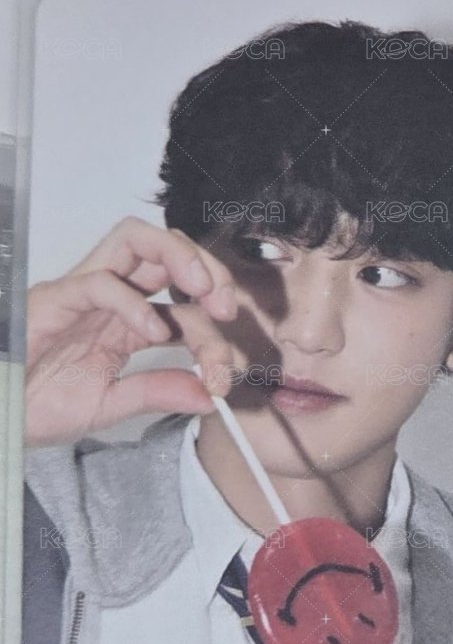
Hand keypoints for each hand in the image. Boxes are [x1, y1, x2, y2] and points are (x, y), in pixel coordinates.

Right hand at [25, 216, 238, 447]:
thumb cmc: (35, 403)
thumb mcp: (111, 404)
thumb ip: (157, 393)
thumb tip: (208, 396)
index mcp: (126, 319)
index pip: (183, 304)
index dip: (213, 333)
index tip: (225, 373)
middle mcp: (109, 296)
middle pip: (165, 249)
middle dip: (208, 269)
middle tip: (226, 309)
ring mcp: (81, 292)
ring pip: (134, 239)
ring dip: (180, 257)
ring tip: (204, 294)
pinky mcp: (53, 300)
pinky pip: (98, 282)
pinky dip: (134, 302)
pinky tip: (154, 333)